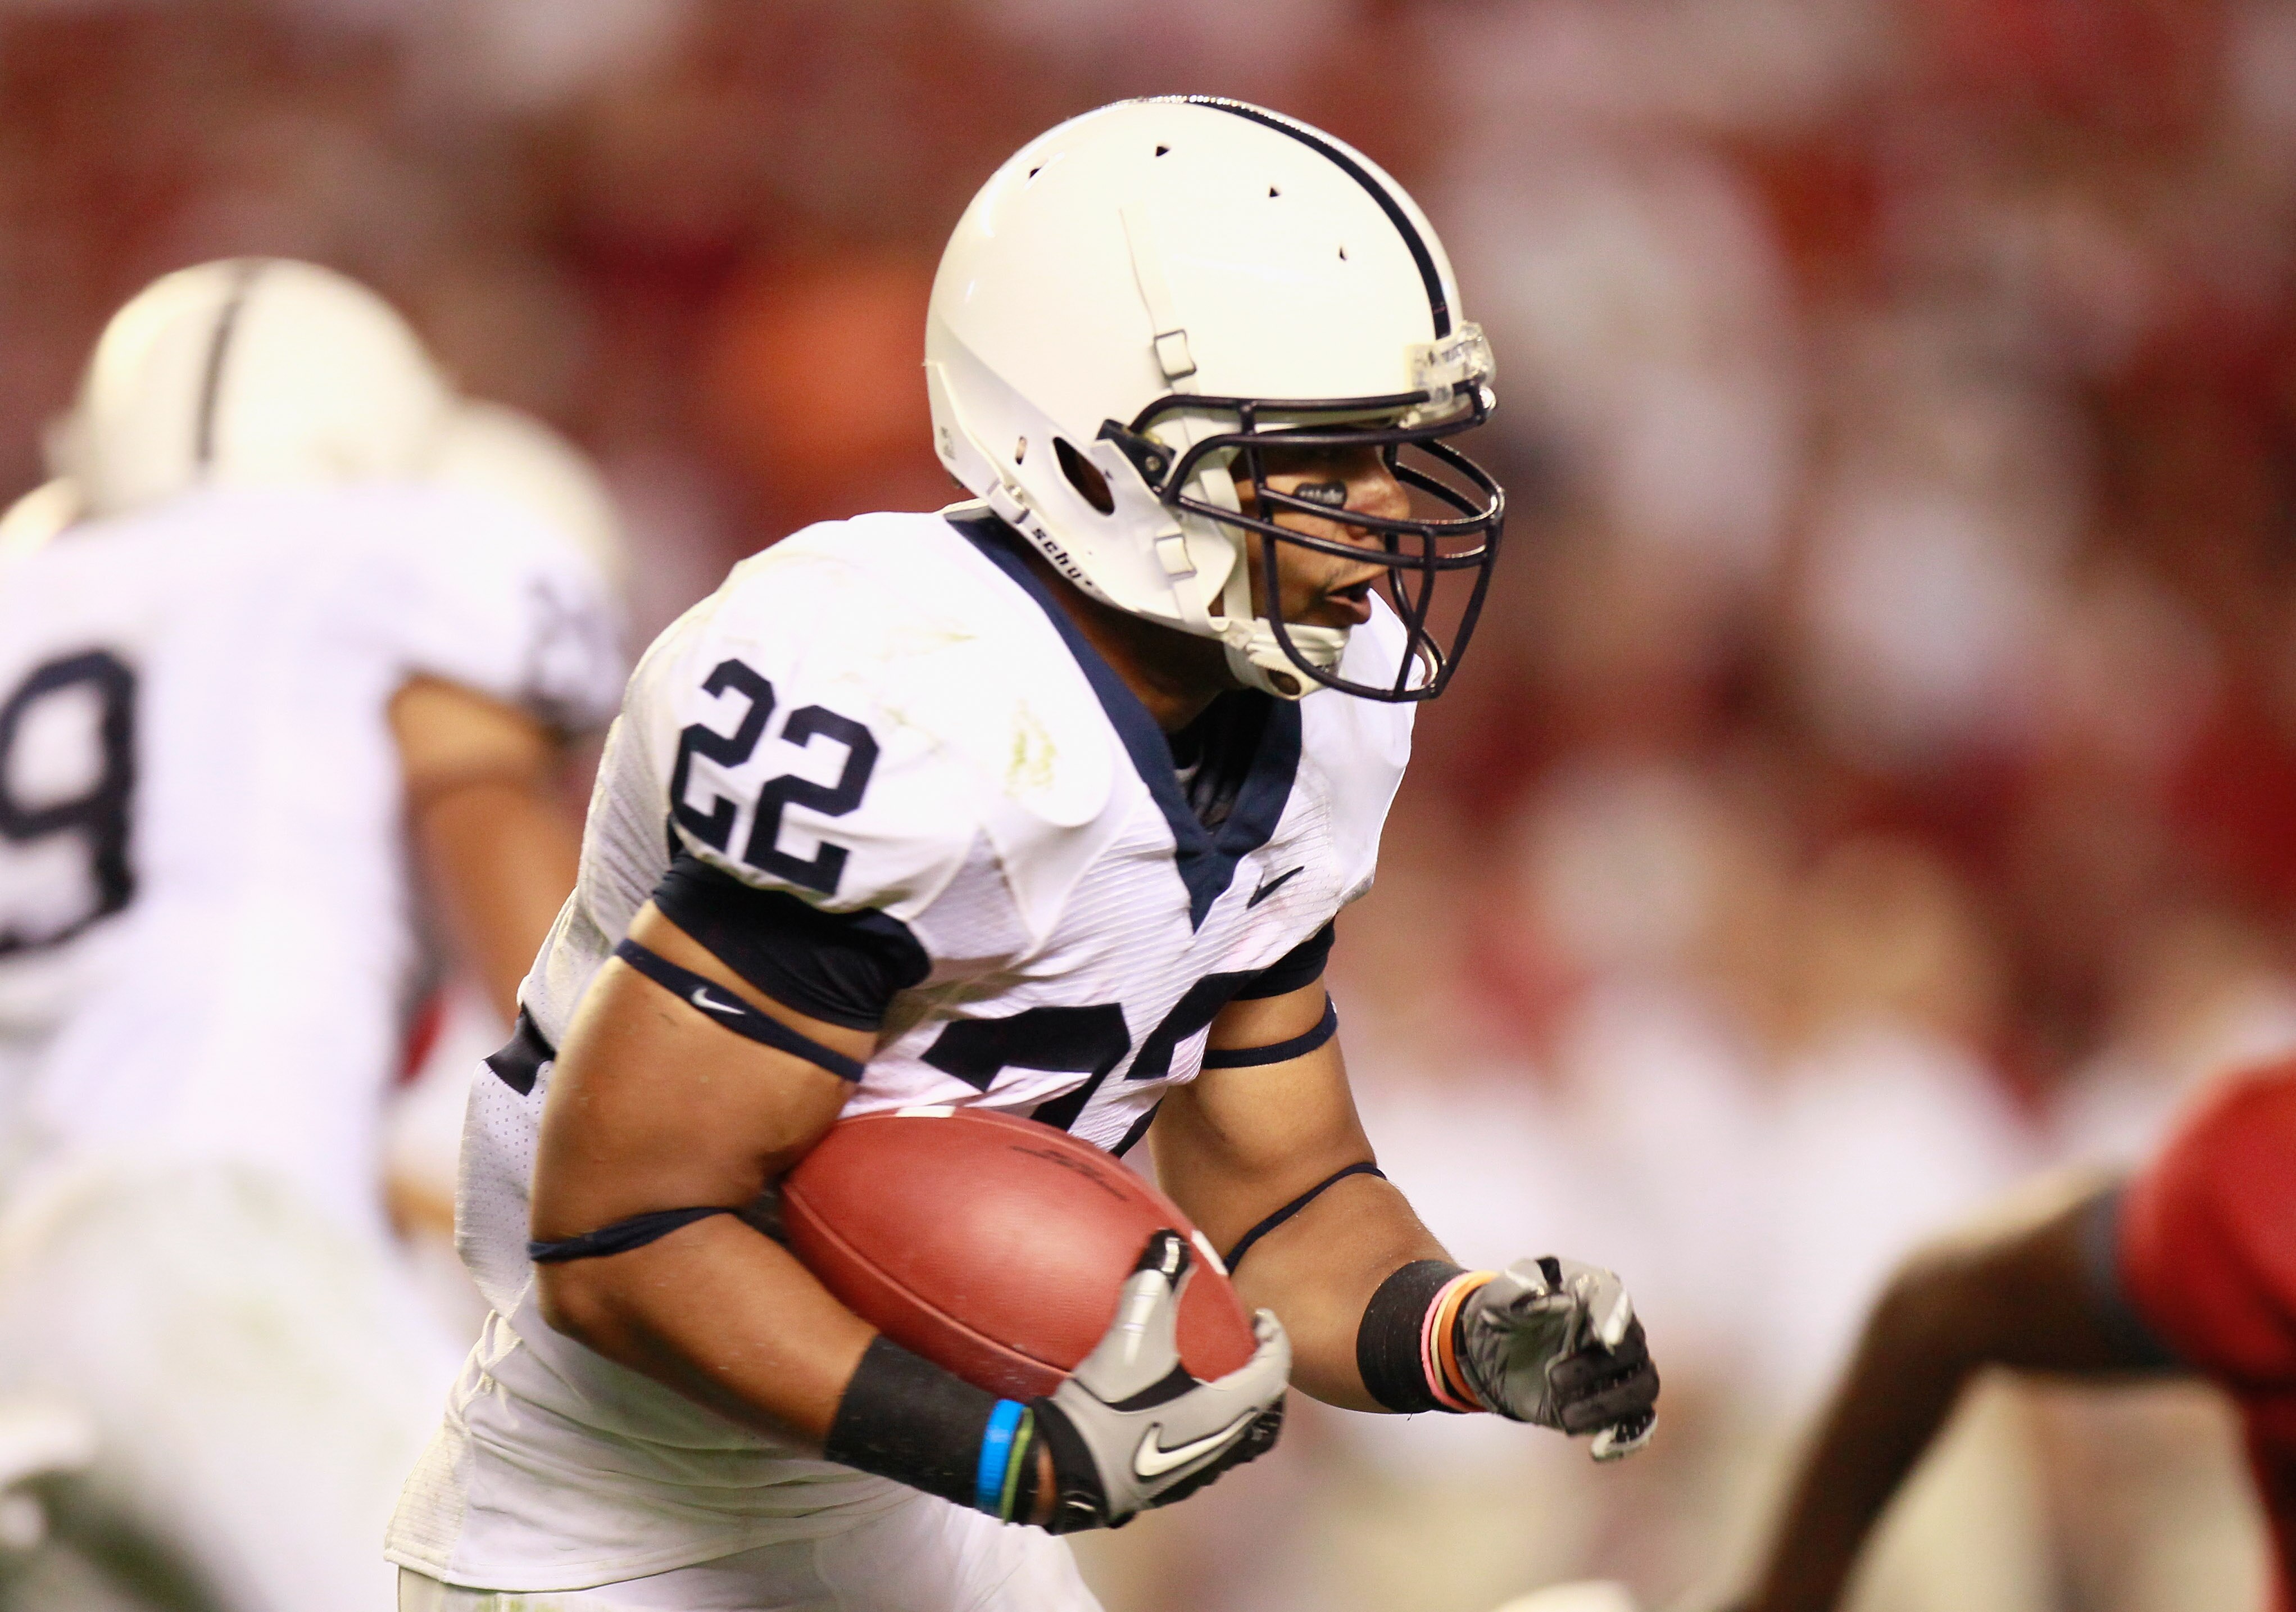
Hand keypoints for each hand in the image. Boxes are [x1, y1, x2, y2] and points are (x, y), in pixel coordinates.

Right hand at [1029, 1231, 1289, 1531]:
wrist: (1068, 1469)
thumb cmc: (1109, 1407)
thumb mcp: (1132, 1338)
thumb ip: (1154, 1285)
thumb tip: (1169, 1242)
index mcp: (1225, 1412)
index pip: (1273, 1372)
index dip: (1275, 1340)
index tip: (1262, 1318)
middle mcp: (1222, 1446)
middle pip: (1266, 1410)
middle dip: (1265, 1375)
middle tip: (1250, 1348)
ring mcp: (1198, 1471)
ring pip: (1242, 1437)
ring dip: (1242, 1404)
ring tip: (1223, 1378)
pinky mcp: (1172, 1484)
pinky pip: (1214, 1452)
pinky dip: (1216, 1425)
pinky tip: (1184, 1408)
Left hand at [1457, 1256, 1658, 1458]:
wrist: (1493, 1352)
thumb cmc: (1503, 1313)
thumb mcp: (1496, 1299)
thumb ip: (1515, 1294)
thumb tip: (1540, 1297)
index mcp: (1589, 1292)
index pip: (1613, 1298)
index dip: (1614, 1317)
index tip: (1607, 1337)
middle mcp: (1613, 1329)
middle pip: (1634, 1347)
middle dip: (1596, 1367)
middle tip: (1553, 1378)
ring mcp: (1617, 1369)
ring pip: (1643, 1387)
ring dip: (1607, 1404)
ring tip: (1566, 1416)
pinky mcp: (1609, 1404)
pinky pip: (1635, 1423)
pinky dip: (1624, 1439)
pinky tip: (1598, 1450)